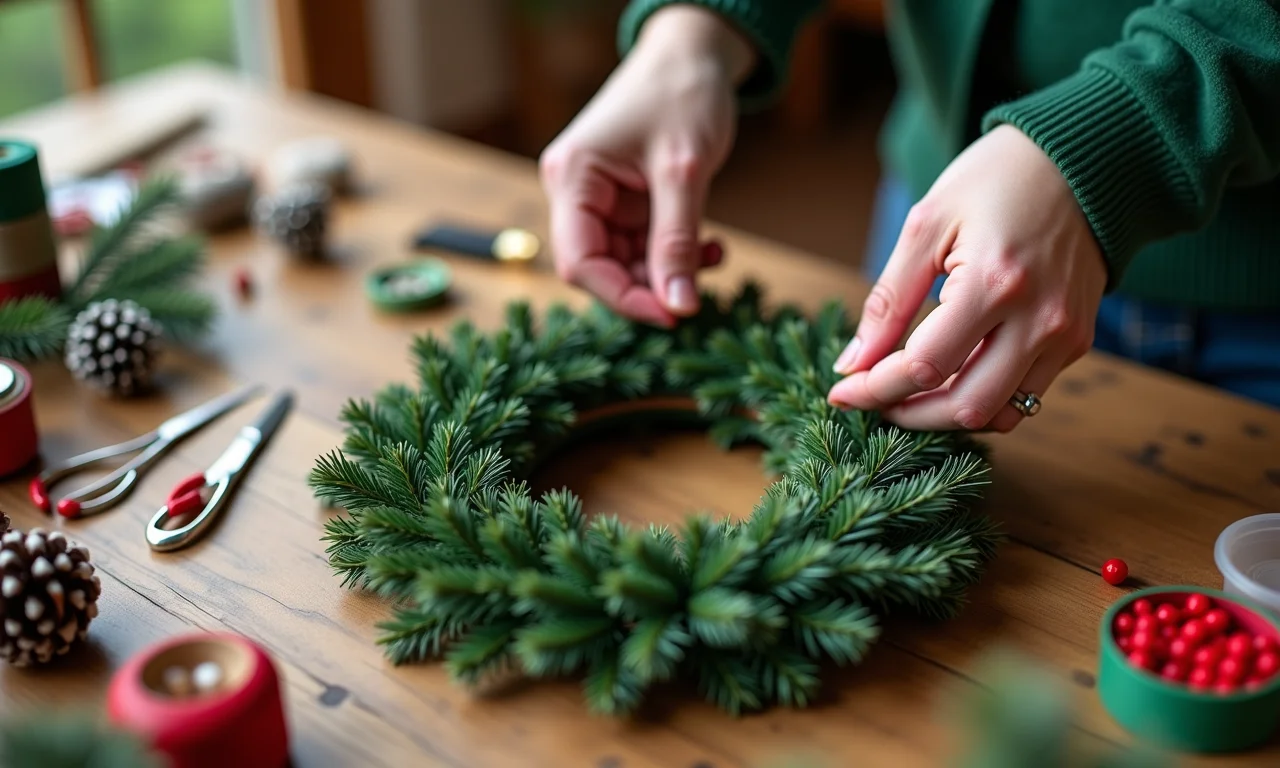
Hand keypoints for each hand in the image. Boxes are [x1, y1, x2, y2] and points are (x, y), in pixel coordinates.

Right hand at [539, 7, 753, 326]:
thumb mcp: (684, 172)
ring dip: (669, 271)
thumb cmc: (683, 94)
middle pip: (600, 268)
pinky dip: (676, 253)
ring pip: (625, 263)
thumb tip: (679, 306)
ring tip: (712, 257)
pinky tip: (708, 247)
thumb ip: (677, 242)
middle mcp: (576, 191)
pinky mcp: (624, 202)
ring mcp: (599, 198)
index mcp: (572, 178)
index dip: (623, 297)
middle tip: (697, 292)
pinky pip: (643, 246)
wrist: (695, 52)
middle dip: (649, 285)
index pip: (580, 262)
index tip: (673, 314)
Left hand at [828, 125, 1107, 431]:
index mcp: (995, 284)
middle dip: (908, 414)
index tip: (841, 391)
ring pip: (999, 415)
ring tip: (906, 397)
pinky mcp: (1077, 341)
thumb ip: (888, 301)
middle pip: (964, 407)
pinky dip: (981, 400)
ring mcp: (1064, 336)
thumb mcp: (927, 225)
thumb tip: (852, 364)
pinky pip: (1025, 397)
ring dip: (945, 416)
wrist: (1085, 161)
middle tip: (872, 400)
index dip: (875, 388)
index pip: (924, 367)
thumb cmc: (997, 179)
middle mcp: (1038, 320)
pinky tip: (948, 380)